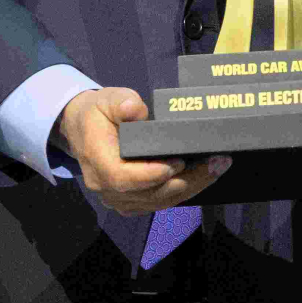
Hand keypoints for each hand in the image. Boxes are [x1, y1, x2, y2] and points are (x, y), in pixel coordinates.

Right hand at [56, 88, 229, 216]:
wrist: (84, 130)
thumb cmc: (98, 114)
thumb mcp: (107, 100)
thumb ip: (121, 103)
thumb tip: (136, 109)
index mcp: (97, 162)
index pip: (123, 178)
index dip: (151, 175)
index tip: (178, 163)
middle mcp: (106, 188)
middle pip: (149, 194)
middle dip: (186, 181)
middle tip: (217, 163)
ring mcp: (119, 199)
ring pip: (158, 202)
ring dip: (191, 187)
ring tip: (218, 167)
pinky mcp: (132, 202)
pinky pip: (159, 203)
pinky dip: (183, 191)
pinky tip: (204, 176)